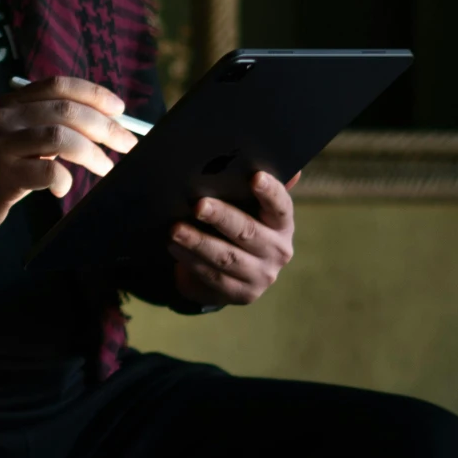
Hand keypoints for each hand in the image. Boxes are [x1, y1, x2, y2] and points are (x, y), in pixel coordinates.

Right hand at [0, 75, 137, 243]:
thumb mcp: (19, 137)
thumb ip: (51, 125)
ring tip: (106, 168)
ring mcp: (1, 144)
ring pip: (61, 137)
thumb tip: (107, 124)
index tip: (121, 110)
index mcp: (12, 102)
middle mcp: (5, 116)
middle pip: (67, 111)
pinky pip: (46, 171)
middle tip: (128, 145)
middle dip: (106, 127)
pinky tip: (64, 187)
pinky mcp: (1, 175)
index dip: (94, 94)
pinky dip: (64, 179)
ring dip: (93, 154)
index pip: (59, 85)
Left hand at [169, 170, 297, 306]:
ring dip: (198, 242)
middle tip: (198, 205)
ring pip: (226, 257)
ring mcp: (261, 276)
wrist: (233, 272)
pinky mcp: (241, 294)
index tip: (254, 176)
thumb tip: (275, 164)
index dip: (269, 191)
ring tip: (175, 229)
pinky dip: (192, 261)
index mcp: (282, 224)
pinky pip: (213, 276)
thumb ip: (254, 185)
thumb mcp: (247, 207)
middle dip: (222, 217)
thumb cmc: (239, 225)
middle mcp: (278, 251)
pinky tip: (175, 247)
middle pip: (248, 231)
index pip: (281, 206)